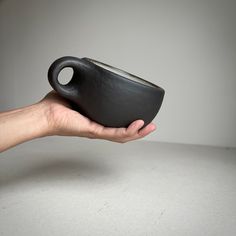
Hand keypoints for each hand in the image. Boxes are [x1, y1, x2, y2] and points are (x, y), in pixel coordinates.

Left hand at [41, 91, 155, 142]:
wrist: (44, 114)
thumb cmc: (57, 106)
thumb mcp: (78, 93)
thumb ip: (87, 86)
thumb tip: (91, 74)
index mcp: (97, 121)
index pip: (117, 125)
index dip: (130, 124)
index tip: (142, 117)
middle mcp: (99, 128)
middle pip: (123, 133)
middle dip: (139, 131)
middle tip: (152, 125)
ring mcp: (97, 131)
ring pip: (122, 136)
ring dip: (138, 133)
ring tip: (151, 127)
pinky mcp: (93, 131)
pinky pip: (114, 133)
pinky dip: (127, 130)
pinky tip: (138, 124)